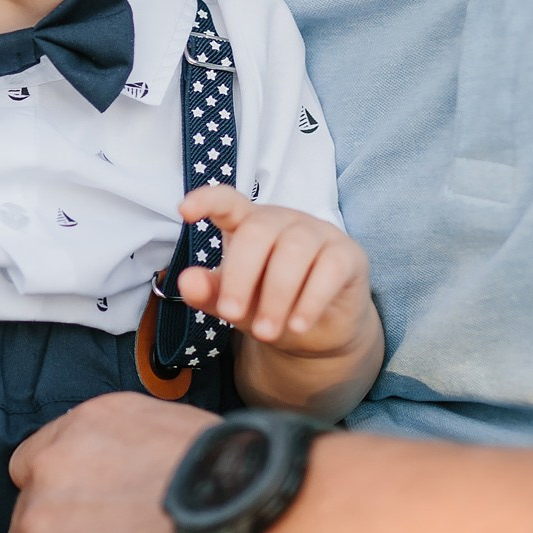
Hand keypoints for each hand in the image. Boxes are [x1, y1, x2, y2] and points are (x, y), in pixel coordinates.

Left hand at [0, 393, 217, 532]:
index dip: (59, 498)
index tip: (82, 520)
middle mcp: (48, 472)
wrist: (242, 525)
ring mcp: (38, 529)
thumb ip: (132, 448)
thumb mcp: (174, 431)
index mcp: (81, 428)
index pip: (34, 464)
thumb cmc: (233, 483)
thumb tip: (140, 471)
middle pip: (27, 518)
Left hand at [177, 187, 380, 361]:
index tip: (184, 211)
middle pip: (258, 231)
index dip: (207, 200)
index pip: (226, 201)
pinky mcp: (348, 255)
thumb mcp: (235, 304)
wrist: (319, 331)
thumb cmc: (269, 305)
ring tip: (265, 332)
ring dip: (276, 295)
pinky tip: (297, 325)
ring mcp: (318, 234)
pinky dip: (310, 300)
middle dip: (240, 275)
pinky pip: (330, 269)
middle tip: (230, 314)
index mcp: (249, 224)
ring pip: (295, 250)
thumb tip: (186, 281)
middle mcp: (283, 221)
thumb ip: (210, 293)